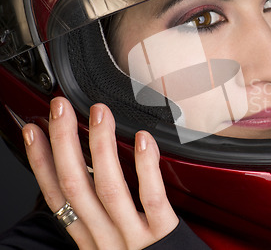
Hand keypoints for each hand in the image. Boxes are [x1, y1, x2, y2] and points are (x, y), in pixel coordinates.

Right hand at [22, 97, 178, 249]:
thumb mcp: (106, 245)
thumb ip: (95, 217)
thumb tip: (82, 176)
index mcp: (88, 240)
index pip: (57, 196)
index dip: (41, 162)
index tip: (33, 132)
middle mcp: (104, 239)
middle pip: (76, 186)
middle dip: (64, 142)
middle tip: (61, 107)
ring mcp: (133, 238)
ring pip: (109, 188)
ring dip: (100, 147)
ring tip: (98, 113)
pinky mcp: (164, 235)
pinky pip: (152, 199)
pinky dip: (146, 167)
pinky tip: (142, 139)